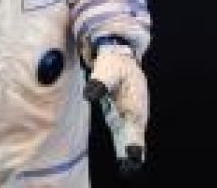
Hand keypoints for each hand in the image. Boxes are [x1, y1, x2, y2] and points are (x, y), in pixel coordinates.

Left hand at [84, 43, 147, 175]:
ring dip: (128, 150)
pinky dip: (124, 143)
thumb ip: (100, 82)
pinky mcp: (120, 113)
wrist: (118, 55)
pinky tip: (124, 156)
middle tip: (129, 169)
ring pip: (129, 136)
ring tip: (128, 168)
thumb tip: (90, 94)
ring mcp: (129, 114)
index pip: (134, 128)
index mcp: (134, 105)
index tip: (131, 156)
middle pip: (133, 136)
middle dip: (132, 152)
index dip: (133, 143)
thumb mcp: (107, 70)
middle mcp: (134, 112)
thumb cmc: (113, 63)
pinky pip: (123, 131)